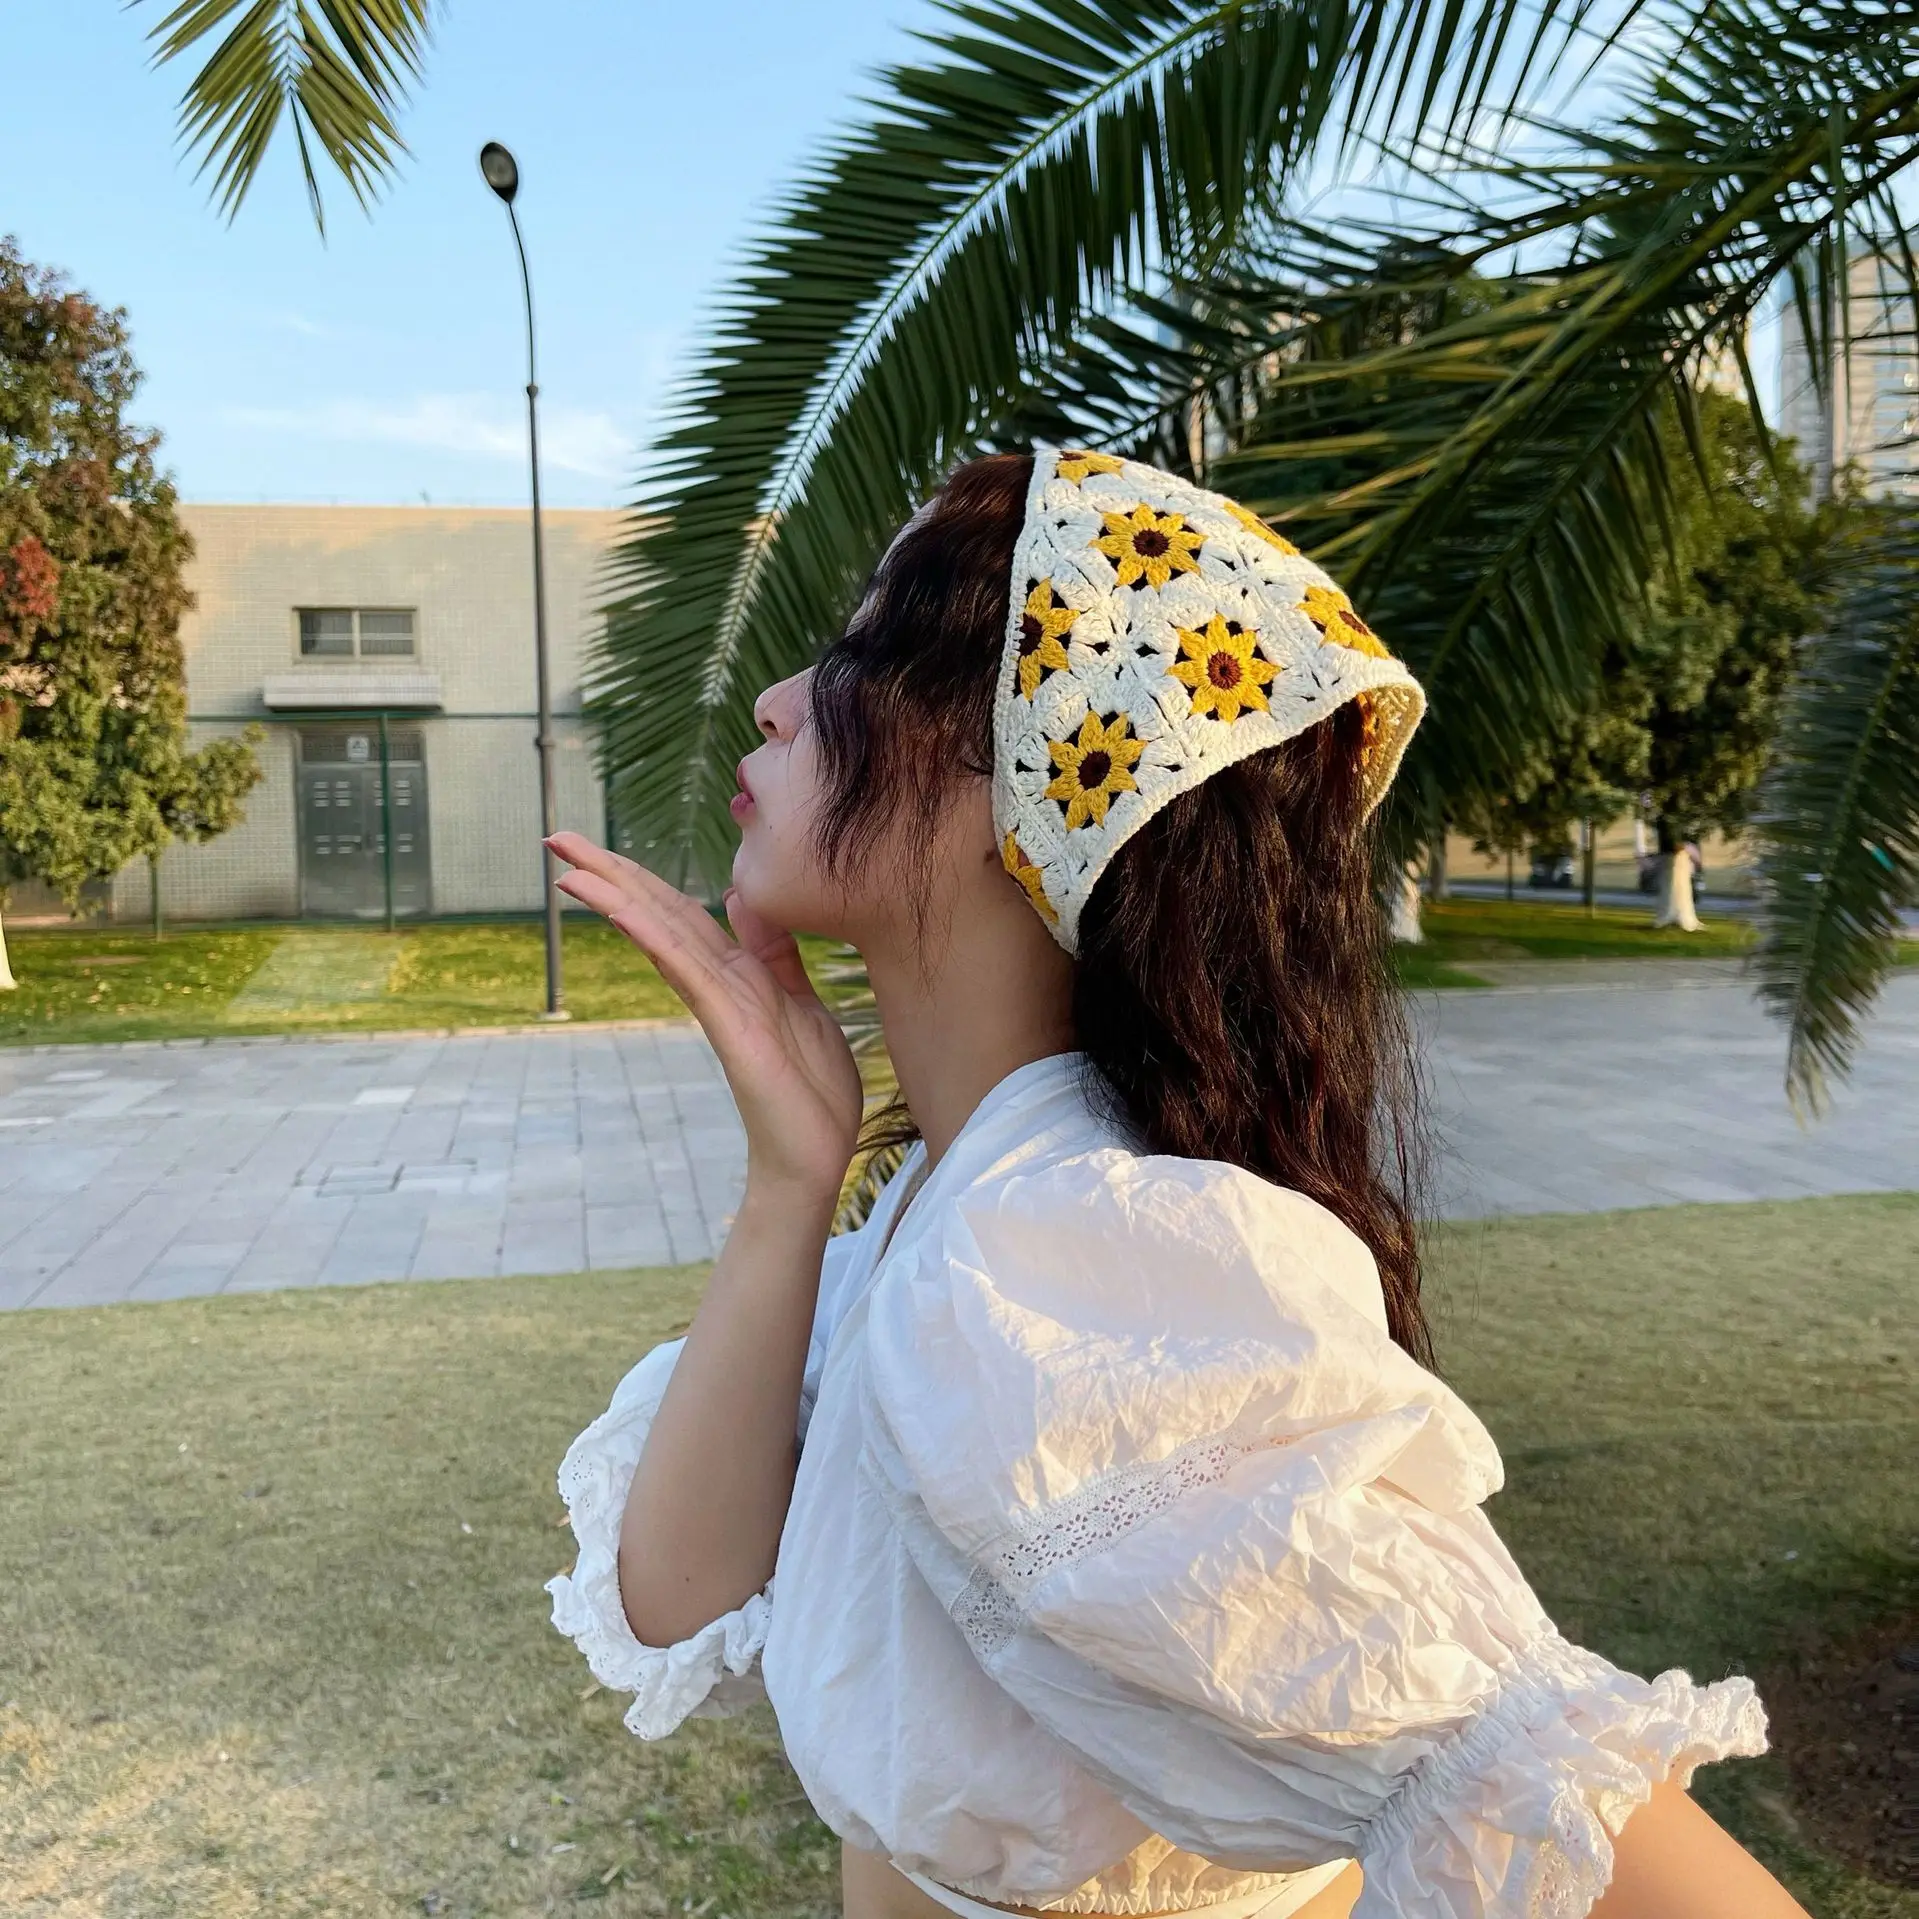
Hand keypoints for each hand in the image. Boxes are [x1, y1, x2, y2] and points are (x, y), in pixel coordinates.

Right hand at [546, 834, 862, 1201]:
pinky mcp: (729, 1028)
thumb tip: (742, 903)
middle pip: (656, 915)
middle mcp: (717, 984)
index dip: (640, 876)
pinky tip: (623, 911)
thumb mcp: (802, 1004)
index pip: (679, 912)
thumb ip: (775, 954)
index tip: (598, 847)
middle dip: (609, 874)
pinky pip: (688, 974)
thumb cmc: (811, 1091)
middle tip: (554, 838)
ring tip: (567, 866)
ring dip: (615, 898)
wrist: (817, 1156)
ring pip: (661, 937)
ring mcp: (718, 1005)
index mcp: (737, 974)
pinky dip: (654, 939)